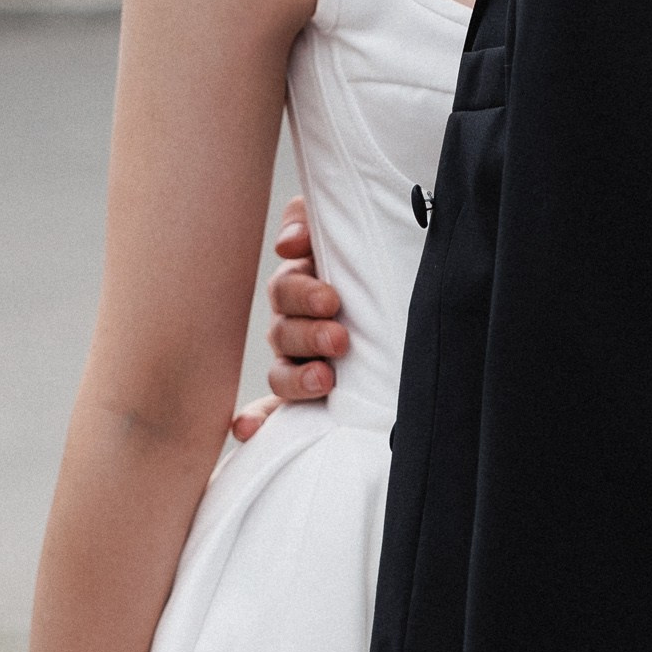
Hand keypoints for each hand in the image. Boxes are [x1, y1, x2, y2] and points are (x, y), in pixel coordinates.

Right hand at [230, 196, 353, 439]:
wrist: (405, 292)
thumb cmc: (372, 256)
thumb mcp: (343, 229)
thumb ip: (310, 221)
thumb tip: (289, 244)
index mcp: (302, 287)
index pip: (287, 289)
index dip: (303, 294)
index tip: (332, 301)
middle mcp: (295, 326)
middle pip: (284, 332)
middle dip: (310, 335)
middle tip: (339, 338)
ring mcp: (299, 363)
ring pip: (281, 373)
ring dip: (296, 377)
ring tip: (324, 379)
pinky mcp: (307, 397)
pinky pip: (273, 411)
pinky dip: (257, 419)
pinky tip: (246, 430)